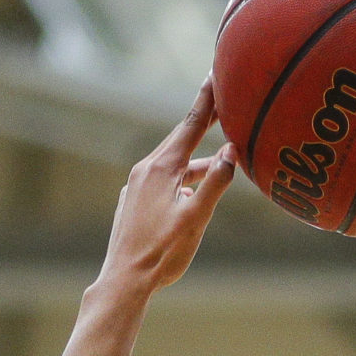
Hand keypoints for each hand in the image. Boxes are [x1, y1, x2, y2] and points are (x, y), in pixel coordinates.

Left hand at [97, 80, 236, 296]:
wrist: (124, 281)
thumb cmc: (161, 254)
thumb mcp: (196, 218)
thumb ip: (216, 183)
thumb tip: (232, 152)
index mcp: (162, 168)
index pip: (191, 125)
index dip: (207, 100)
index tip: (215, 75)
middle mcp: (145, 171)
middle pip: (180, 139)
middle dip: (202, 123)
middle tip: (220, 103)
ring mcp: (135, 187)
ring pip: (172, 164)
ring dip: (195, 161)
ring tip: (218, 162)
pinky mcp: (131, 203)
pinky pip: (161, 181)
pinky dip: (180, 178)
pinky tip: (189, 194)